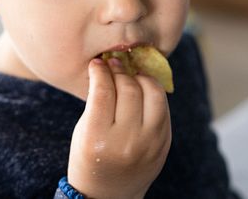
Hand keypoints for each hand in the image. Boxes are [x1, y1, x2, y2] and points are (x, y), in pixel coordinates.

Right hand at [67, 57, 171, 198]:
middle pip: (129, 90)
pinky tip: (143, 89)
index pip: (103, 92)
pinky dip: (154, 94)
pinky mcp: (164, 144)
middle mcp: (126, 141)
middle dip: (121, 71)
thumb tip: (110, 65)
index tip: (98, 62)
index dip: (101, 71)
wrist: (108, 195)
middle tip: (115, 63)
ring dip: (143, 78)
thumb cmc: (88, 157)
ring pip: (154, 95)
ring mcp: (149, 144)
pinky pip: (163, 108)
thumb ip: (97, 101)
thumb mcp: (83, 131)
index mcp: (98, 138)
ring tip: (132, 75)